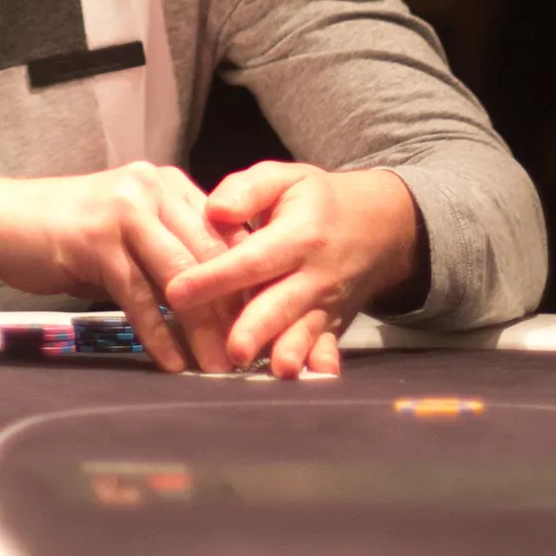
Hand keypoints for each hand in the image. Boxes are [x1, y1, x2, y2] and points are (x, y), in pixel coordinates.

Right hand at [0, 164, 259, 375]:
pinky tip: (172, 362)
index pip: (223, 231)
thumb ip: (169, 248)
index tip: (267, 322)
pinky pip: (138, 294)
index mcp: (167, 183)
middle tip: (253, 354)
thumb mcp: (129, 229)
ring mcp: (122, 212)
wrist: (3, 219)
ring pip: (178, 277)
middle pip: (207, 254)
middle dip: (233, 309)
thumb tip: (219, 297)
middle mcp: (150, 189)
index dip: (248, 279)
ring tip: (218, 366)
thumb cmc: (69, 230)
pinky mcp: (96, 242)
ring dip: (202, 328)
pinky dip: (158, 333)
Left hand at [163, 162, 424, 378]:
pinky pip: (328, 346)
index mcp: (297, 234)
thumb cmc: (316, 200)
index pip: (251, 258)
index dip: (215, 276)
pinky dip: (323, 362)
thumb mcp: (284, 177)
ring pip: (303, 331)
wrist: (378, 226)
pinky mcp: (333, 325)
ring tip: (275, 371)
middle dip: (255, 328)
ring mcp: (325, 304)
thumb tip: (214, 210)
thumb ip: (246, 189)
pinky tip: (318, 377)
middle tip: (231, 350)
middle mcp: (314, 273)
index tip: (177, 292)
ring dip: (289, 351)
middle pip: (279, 303)